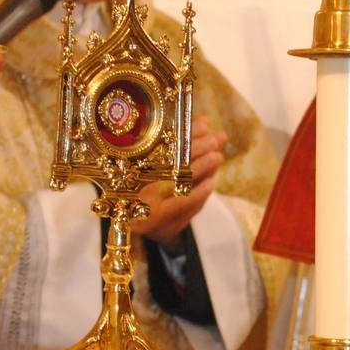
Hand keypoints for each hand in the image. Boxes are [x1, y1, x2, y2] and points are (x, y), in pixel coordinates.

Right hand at [134, 115, 225, 252]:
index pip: (160, 146)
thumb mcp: (162, 162)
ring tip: (216, 157)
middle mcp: (136, 188)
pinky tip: (211, 182)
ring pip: (177, 184)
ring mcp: (148, 208)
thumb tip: (205, 122)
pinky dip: (199, 193)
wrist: (141, 226)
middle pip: (169, 163)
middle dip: (194, 150)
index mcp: (133, 166)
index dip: (184, 134)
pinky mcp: (162, 223)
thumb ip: (183, 143)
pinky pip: (182, 206)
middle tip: (213, 141)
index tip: (203, 125)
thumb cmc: (152, 186)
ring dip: (200, 169)